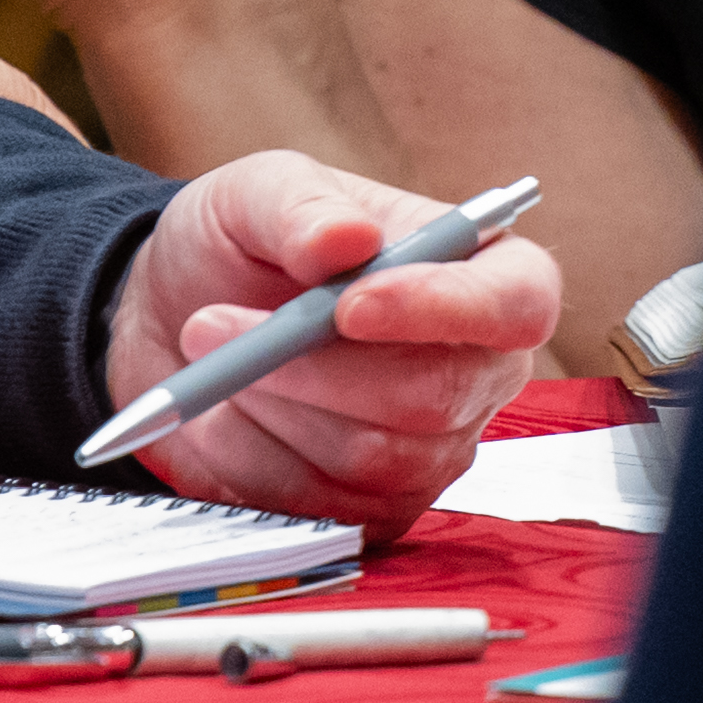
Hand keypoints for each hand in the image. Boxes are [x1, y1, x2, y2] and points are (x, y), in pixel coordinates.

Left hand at [102, 150, 564, 525]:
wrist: (182, 314)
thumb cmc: (249, 245)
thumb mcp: (260, 192)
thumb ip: (302, 206)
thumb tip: (348, 237)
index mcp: (484, 274)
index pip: (519, 303)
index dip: (446, 308)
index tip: (349, 304)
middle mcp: (478, 373)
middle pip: (436, 397)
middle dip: (315, 368)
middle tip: (211, 323)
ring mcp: (432, 453)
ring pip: (370, 456)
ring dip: (269, 402)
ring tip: (213, 351)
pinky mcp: (375, 510)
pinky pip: (318, 502)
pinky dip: (247, 453)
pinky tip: (224, 409)